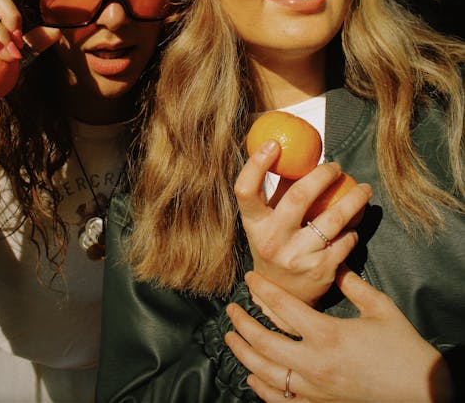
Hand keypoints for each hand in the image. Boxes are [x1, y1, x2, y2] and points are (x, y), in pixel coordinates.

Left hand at [225, 268, 453, 402]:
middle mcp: (315, 362)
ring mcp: (315, 389)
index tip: (249, 278)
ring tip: (230, 339)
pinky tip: (252, 377)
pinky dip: (262, 389)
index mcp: (327, 334)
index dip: (262, 289)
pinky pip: (282, 401)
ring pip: (266, 374)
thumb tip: (334, 262)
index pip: (283, 307)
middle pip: (264, 343)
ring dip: (243, 355)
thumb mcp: (379, 307)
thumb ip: (352, 283)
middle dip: (242, 324)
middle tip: (230, 310)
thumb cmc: (401, 346)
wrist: (421, 393)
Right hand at [235, 140, 370, 310]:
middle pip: (297, 197)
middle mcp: (271, 241)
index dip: (256, 164)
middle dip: (322, 176)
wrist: (284, 297)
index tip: (273, 144)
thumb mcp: (268, 222)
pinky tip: (355, 223)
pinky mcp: (320, 271)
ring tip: (364, 188)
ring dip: (353, 199)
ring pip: (332, 219)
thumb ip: (280, 192)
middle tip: (336, 166)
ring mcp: (296, 257)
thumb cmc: (277, 245)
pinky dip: (353, 228)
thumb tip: (299, 154)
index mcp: (254, 224)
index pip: (246, 189)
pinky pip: (344, 240)